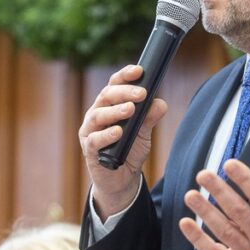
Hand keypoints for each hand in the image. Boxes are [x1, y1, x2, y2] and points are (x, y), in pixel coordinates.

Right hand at [78, 65, 167, 217]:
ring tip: (130, 109)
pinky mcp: (89, 150)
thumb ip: (150, 117)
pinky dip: (106, 135)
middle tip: (142, 93)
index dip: (125, 76)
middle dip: (124, 92)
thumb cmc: (130, 150)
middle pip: (106, 96)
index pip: (114, 84)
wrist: (122, 179)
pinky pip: (94, 140)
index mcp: (109, 105)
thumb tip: (160, 103)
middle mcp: (97, 114)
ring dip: (115, 111)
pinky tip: (118, 132)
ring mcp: (90, 132)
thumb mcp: (145, 133)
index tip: (139, 71)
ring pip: (97, 115)